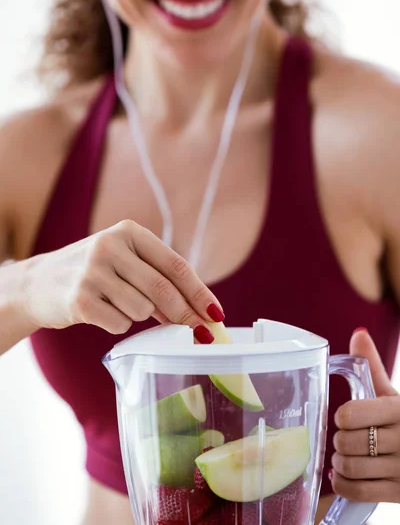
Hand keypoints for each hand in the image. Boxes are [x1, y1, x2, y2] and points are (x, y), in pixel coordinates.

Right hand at [22, 220, 222, 336]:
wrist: (37, 283)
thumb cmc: (93, 272)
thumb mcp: (124, 262)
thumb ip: (157, 279)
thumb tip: (198, 313)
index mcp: (128, 232)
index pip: (175, 264)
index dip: (199, 291)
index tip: (216, 312)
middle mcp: (110, 247)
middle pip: (163, 289)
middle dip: (186, 315)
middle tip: (201, 333)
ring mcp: (92, 273)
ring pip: (142, 310)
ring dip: (140, 316)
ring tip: (118, 304)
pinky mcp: (79, 300)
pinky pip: (120, 323)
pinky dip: (118, 324)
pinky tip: (102, 311)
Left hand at [331, 328, 399, 502]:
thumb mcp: (394, 395)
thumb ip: (373, 366)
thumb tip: (358, 334)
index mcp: (399, 410)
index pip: (351, 415)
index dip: (341, 417)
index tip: (344, 417)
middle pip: (346, 442)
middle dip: (339, 440)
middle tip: (344, 438)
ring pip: (350, 468)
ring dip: (340, 463)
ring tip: (346, 456)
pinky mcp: (399, 493)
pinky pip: (357, 492)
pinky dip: (343, 484)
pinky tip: (345, 475)